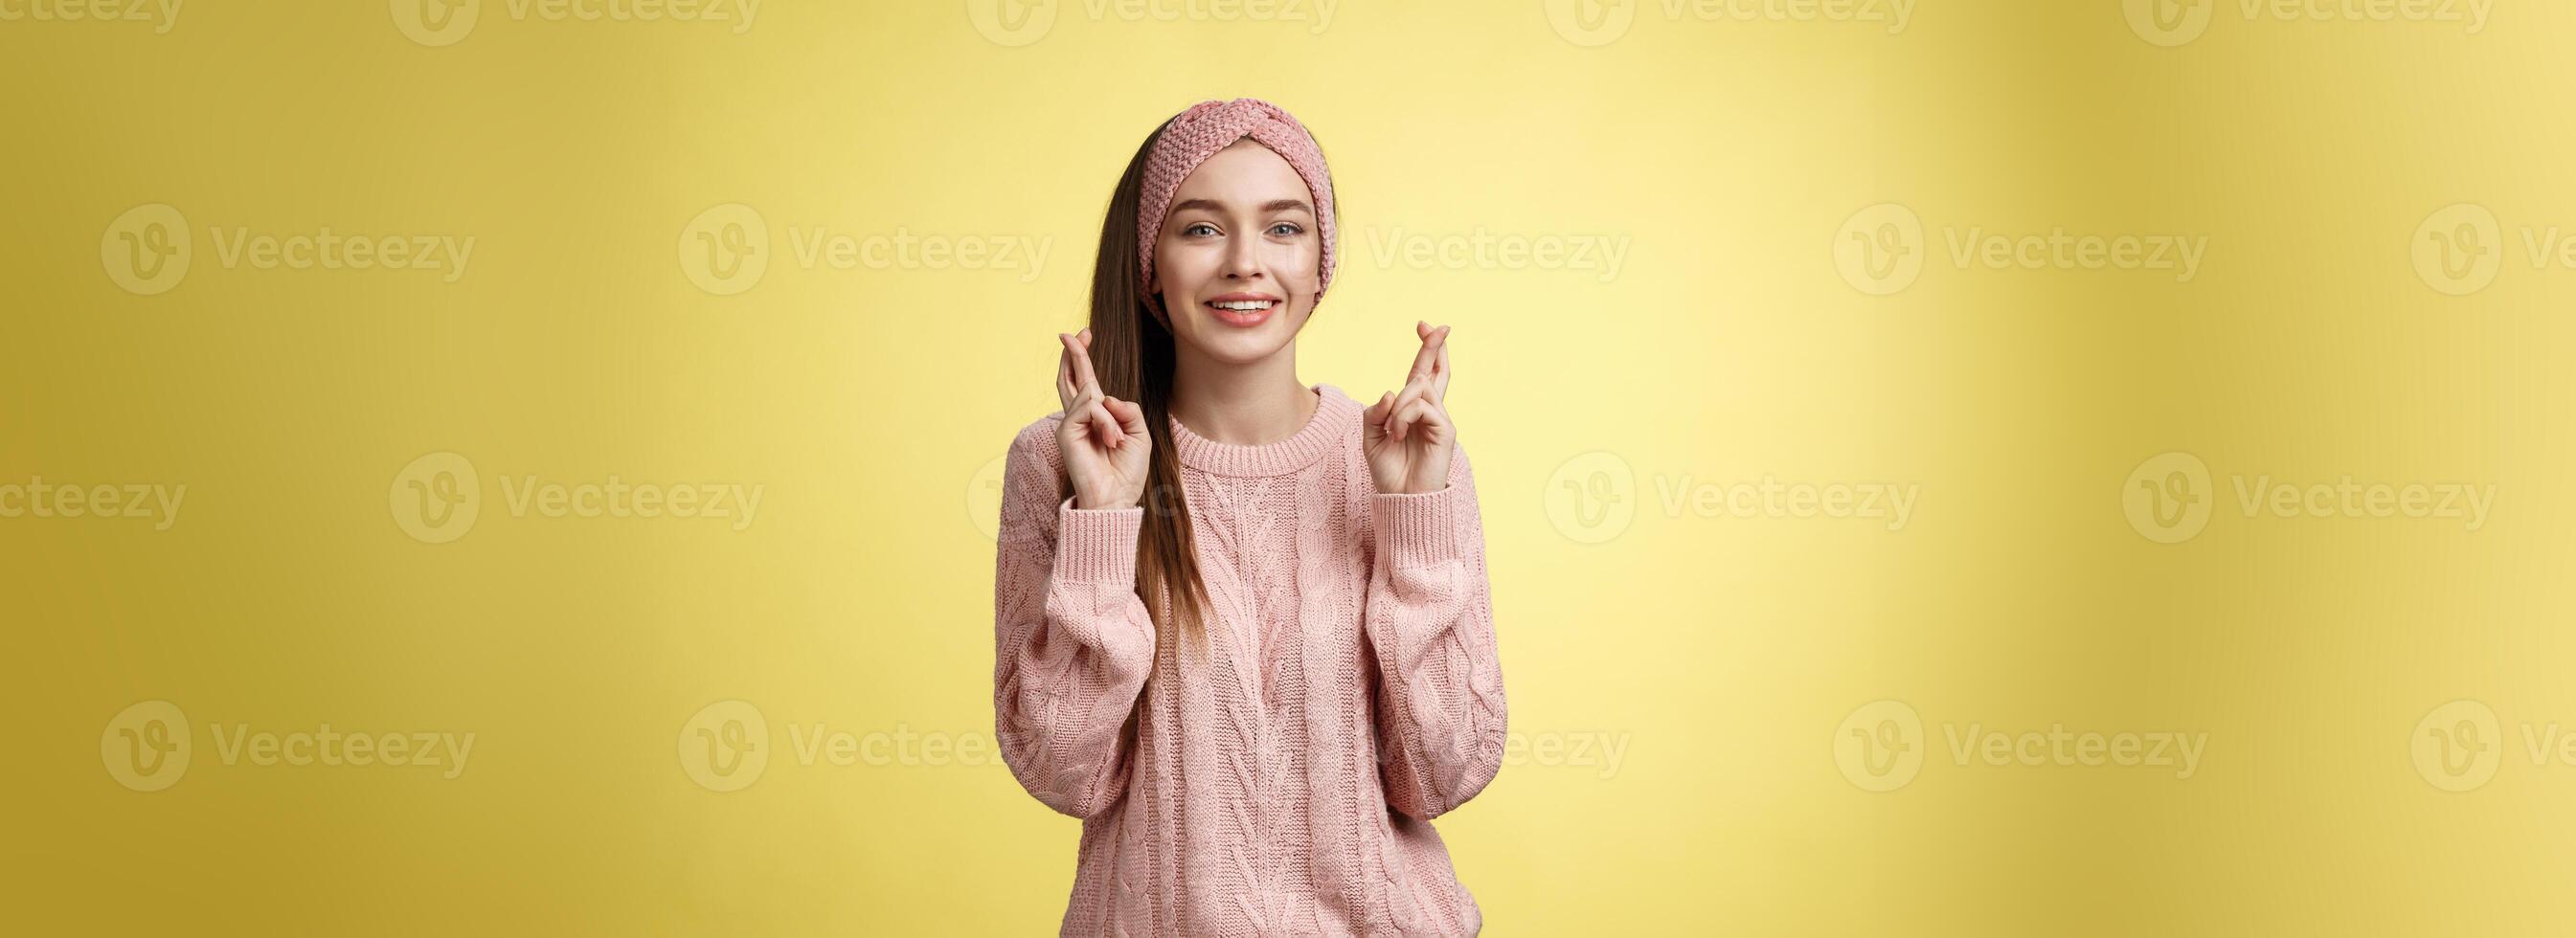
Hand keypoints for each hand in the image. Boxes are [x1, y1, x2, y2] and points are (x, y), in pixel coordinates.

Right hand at [1055, 328, 1149, 509]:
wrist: (1116, 499)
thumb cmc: (1127, 472)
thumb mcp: (1139, 433)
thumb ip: (1126, 409)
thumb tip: (1104, 396)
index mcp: (1097, 418)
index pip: (1086, 382)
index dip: (1082, 358)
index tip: (1083, 334)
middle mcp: (1080, 418)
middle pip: (1071, 378)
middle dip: (1073, 354)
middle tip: (1069, 333)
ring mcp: (1070, 424)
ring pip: (1091, 395)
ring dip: (1111, 419)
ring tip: (1117, 443)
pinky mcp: (1066, 431)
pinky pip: (1089, 409)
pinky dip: (1105, 423)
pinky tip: (1110, 442)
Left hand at [1363, 320, 1455, 494]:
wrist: (1401, 499)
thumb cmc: (1388, 472)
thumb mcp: (1371, 437)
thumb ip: (1375, 412)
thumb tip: (1390, 391)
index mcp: (1413, 410)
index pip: (1422, 373)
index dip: (1426, 349)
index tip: (1424, 325)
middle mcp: (1430, 410)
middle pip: (1435, 370)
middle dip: (1433, 346)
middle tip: (1436, 325)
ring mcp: (1440, 419)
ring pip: (1419, 388)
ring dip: (1399, 405)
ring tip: (1393, 431)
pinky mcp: (1446, 430)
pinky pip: (1422, 407)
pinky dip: (1404, 417)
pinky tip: (1398, 435)